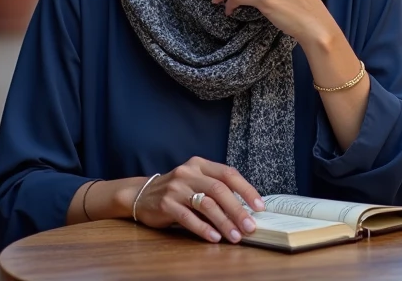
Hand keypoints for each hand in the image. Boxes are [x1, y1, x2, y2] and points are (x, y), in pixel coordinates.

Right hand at [132, 157, 264, 243]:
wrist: (142, 195)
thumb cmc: (177, 191)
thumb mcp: (196, 182)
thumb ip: (216, 189)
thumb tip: (246, 209)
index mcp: (200, 164)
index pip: (228, 174)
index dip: (246, 190)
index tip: (259, 206)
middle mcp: (188, 173)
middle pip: (219, 190)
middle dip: (238, 210)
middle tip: (250, 227)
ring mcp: (176, 188)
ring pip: (206, 204)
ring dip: (223, 222)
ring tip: (235, 236)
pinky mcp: (166, 204)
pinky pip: (188, 217)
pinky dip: (203, 228)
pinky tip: (214, 237)